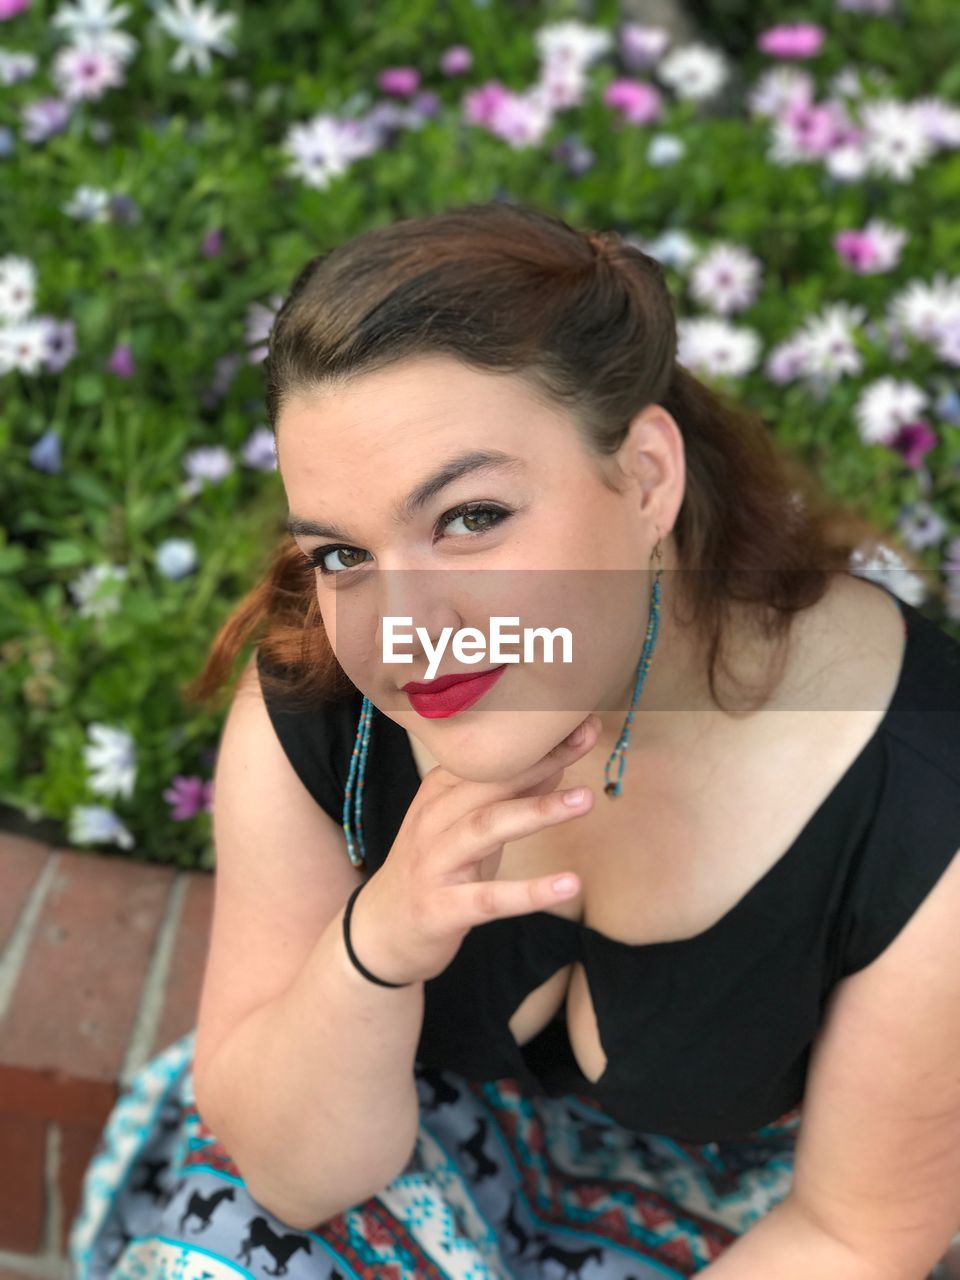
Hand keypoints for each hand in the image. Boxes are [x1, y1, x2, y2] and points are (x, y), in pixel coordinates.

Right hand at [349, 714, 599, 983]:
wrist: (384, 928)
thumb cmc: (437, 867)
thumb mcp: (470, 825)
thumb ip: (511, 794)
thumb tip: (559, 758)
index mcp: (440, 791)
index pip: (491, 758)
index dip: (536, 740)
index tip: (581, 721)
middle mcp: (433, 818)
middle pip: (490, 782)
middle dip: (540, 760)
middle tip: (587, 740)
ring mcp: (434, 862)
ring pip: (486, 827)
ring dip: (538, 811)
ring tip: (585, 799)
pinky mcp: (442, 907)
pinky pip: (489, 898)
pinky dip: (530, 892)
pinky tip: (569, 884)